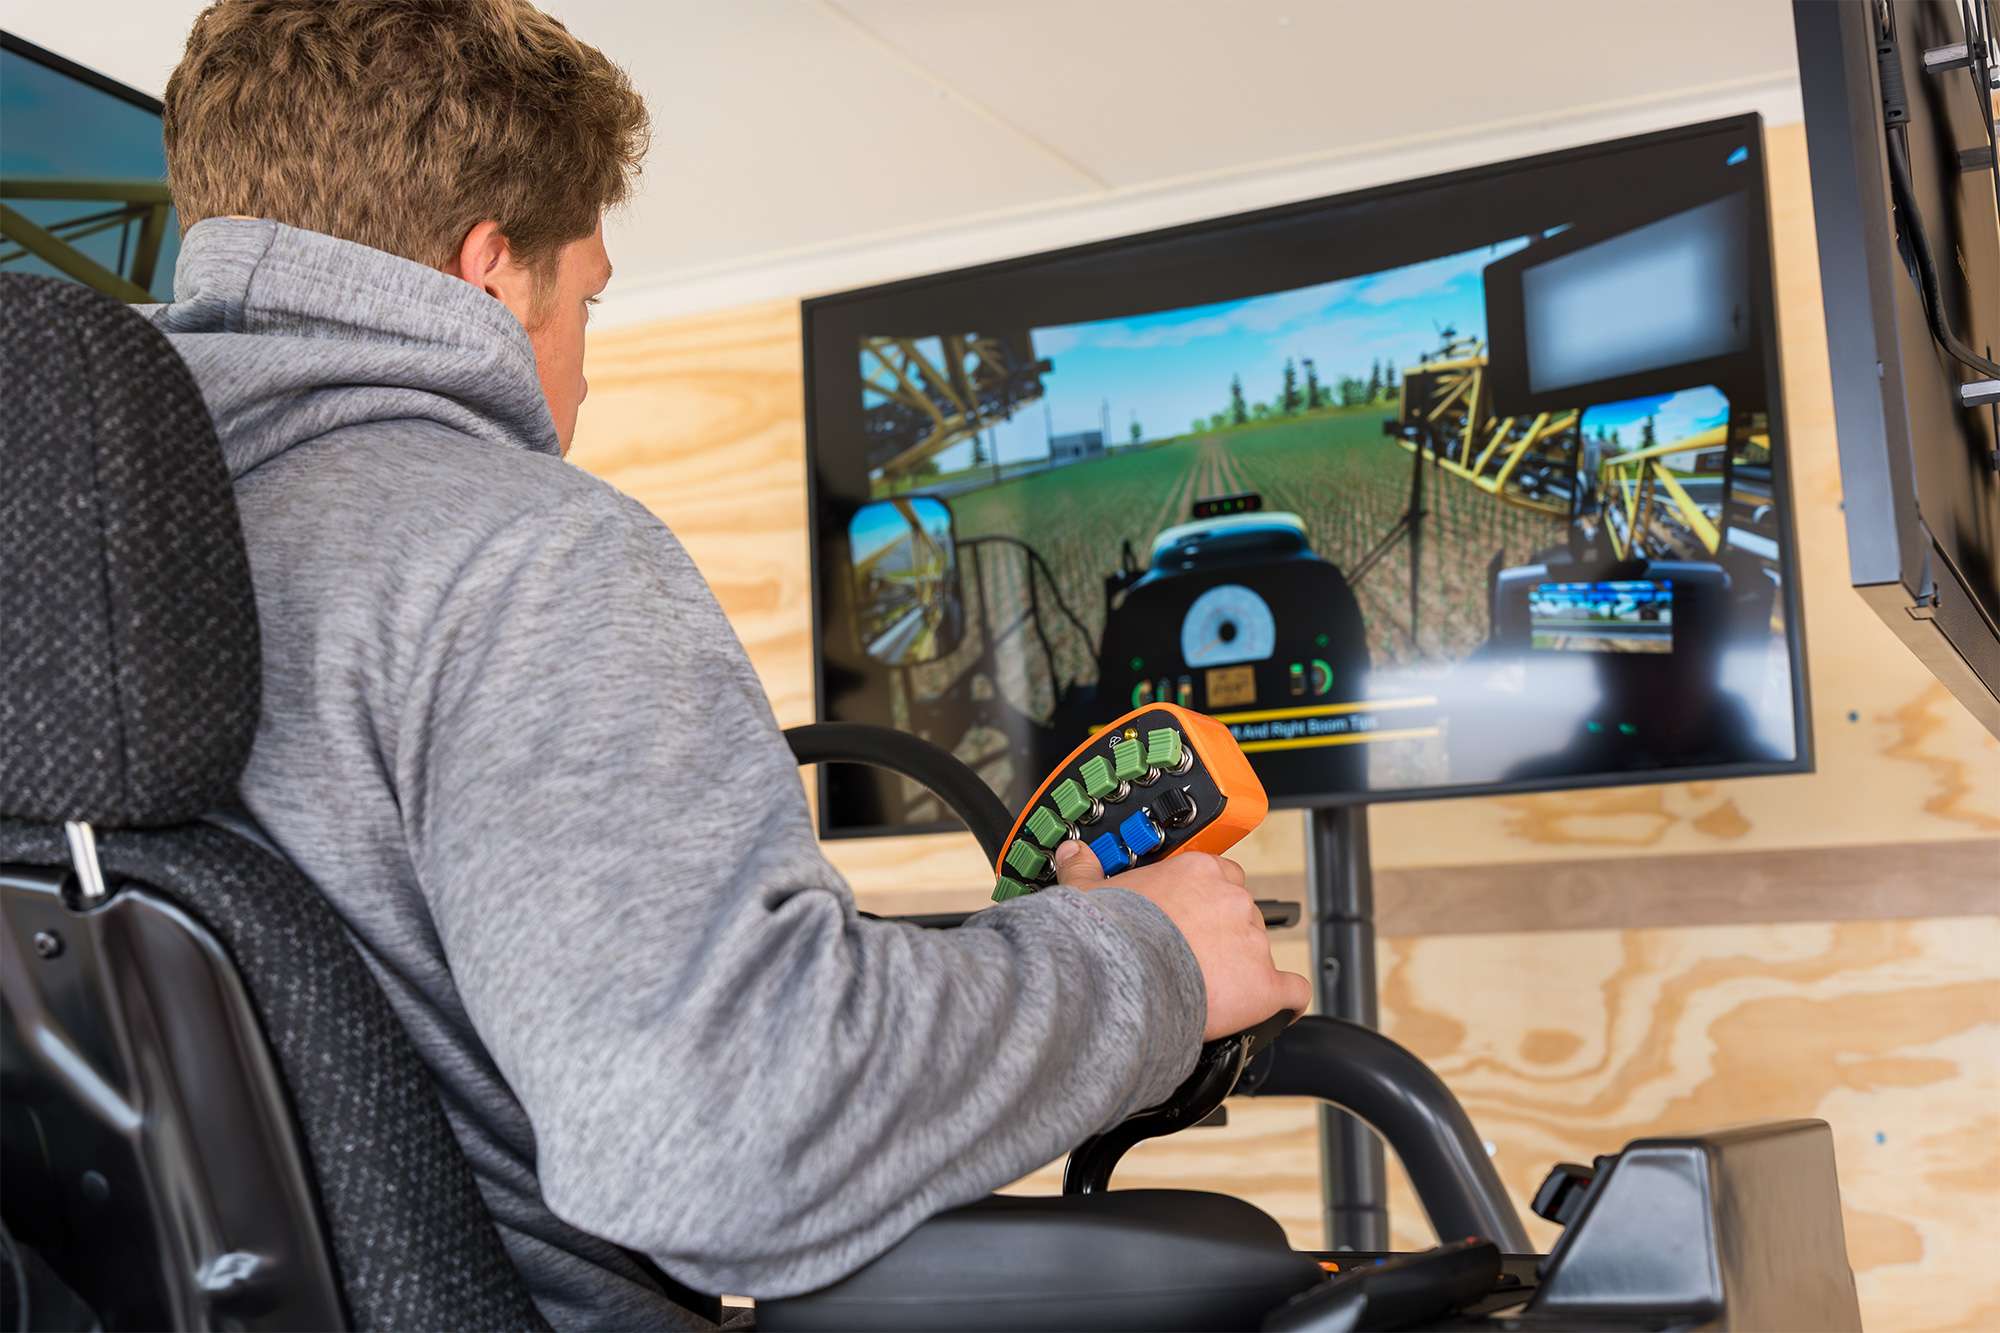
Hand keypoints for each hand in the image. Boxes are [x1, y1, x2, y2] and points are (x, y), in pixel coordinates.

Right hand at [1054, 840, 1311, 1040]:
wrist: (1123, 979)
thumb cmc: (1109, 936)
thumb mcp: (1088, 893)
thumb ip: (1085, 870)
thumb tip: (1073, 854)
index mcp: (1198, 873)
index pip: (1221, 876)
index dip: (1207, 900)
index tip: (1192, 917)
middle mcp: (1232, 900)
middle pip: (1242, 914)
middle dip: (1224, 935)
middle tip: (1196, 957)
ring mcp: (1252, 941)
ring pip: (1260, 951)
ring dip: (1243, 967)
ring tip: (1215, 990)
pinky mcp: (1264, 984)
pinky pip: (1293, 990)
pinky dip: (1286, 1001)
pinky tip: (1276, 1009)